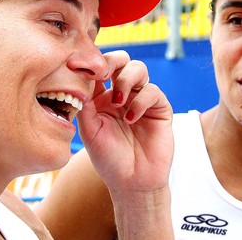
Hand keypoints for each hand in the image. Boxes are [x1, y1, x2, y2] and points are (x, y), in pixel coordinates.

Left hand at [77, 50, 172, 192]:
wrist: (132, 182)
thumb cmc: (108, 158)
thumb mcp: (89, 129)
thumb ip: (85, 102)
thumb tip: (81, 76)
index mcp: (102, 97)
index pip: (99, 69)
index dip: (92, 64)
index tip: (83, 69)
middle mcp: (122, 93)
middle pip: (120, 60)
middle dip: (112, 62)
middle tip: (103, 75)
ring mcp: (141, 99)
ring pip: (138, 68)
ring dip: (126, 79)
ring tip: (118, 101)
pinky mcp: (160, 108)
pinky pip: (152, 91)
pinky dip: (140, 101)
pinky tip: (131, 119)